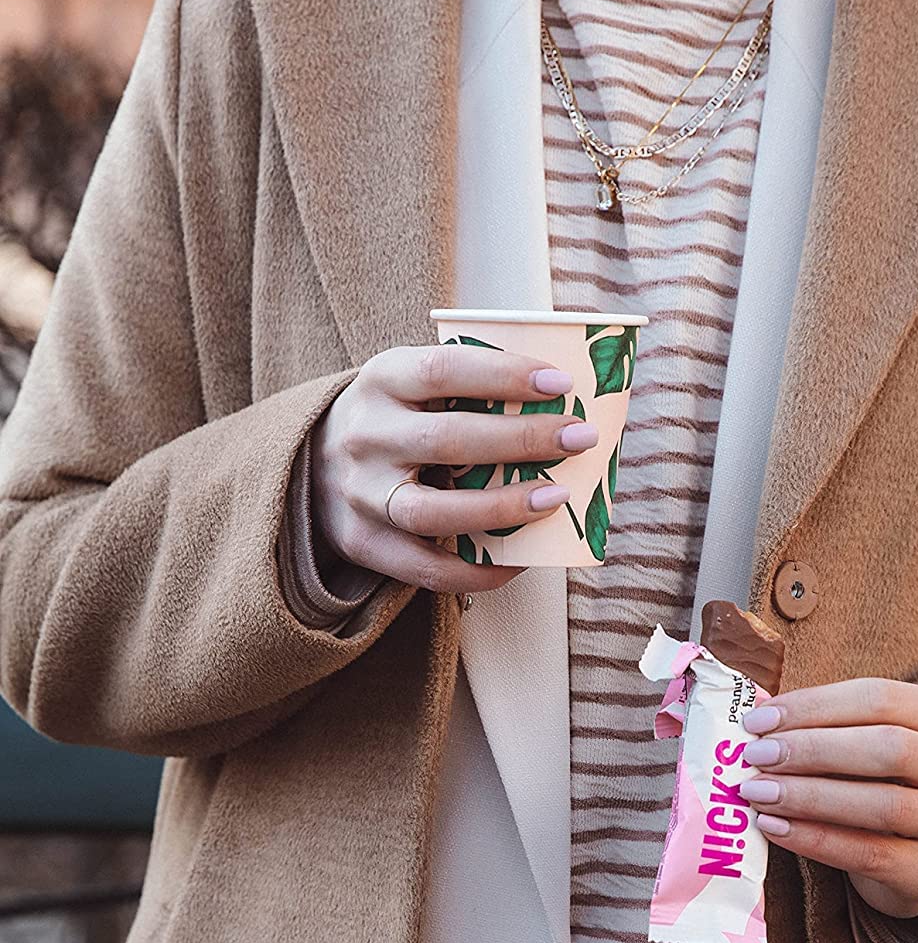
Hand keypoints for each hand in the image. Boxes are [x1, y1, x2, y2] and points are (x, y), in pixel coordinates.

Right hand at [310, 345, 598, 593]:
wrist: (313, 463)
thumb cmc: (394, 418)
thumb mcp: (413, 385)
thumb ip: (468, 388)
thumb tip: (560, 406)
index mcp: (380, 381)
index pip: (443, 371)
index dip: (504, 375)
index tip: (561, 384)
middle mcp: (365, 436)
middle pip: (447, 441)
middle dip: (522, 440)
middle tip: (578, 439)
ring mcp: (361, 495)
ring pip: (434, 512)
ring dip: (502, 507)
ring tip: (555, 499)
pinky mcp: (364, 544)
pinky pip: (427, 569)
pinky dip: (478, 571)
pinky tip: (521, 559)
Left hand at [737, 678, 917, 918]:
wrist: (904, 855)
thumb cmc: (872, 782)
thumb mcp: (856, 743)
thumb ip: (819, 726)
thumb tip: (756, 717)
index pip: (879, 698)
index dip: (814, 706)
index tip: (758, 721)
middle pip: (887, 747)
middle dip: (812, 750)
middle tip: (756, 756)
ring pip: (883, 804)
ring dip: (810, 797)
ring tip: (758, 792)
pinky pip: (871, 855)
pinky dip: (816, 840)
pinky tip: (774, 828)